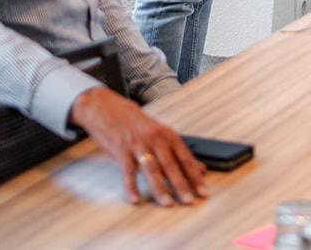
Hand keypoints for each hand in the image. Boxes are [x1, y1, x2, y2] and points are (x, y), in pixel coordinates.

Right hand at [69, 86, 207, 206]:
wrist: (107, 108)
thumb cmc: (136, 123)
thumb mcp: (159, 134)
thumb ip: (177, 153)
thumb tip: (199, 169)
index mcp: (167, 134)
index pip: (185, 158)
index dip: (195, 175)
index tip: (203, 191)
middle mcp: (155, 139)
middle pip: (171, 165)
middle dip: (181, 185)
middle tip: (190, 201)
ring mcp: (138, 144)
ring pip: (152, 169)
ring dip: (160, 188)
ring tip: (167, 203)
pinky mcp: (121, 150)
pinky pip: (128, 172)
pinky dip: (131, 187)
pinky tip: (135, 199)